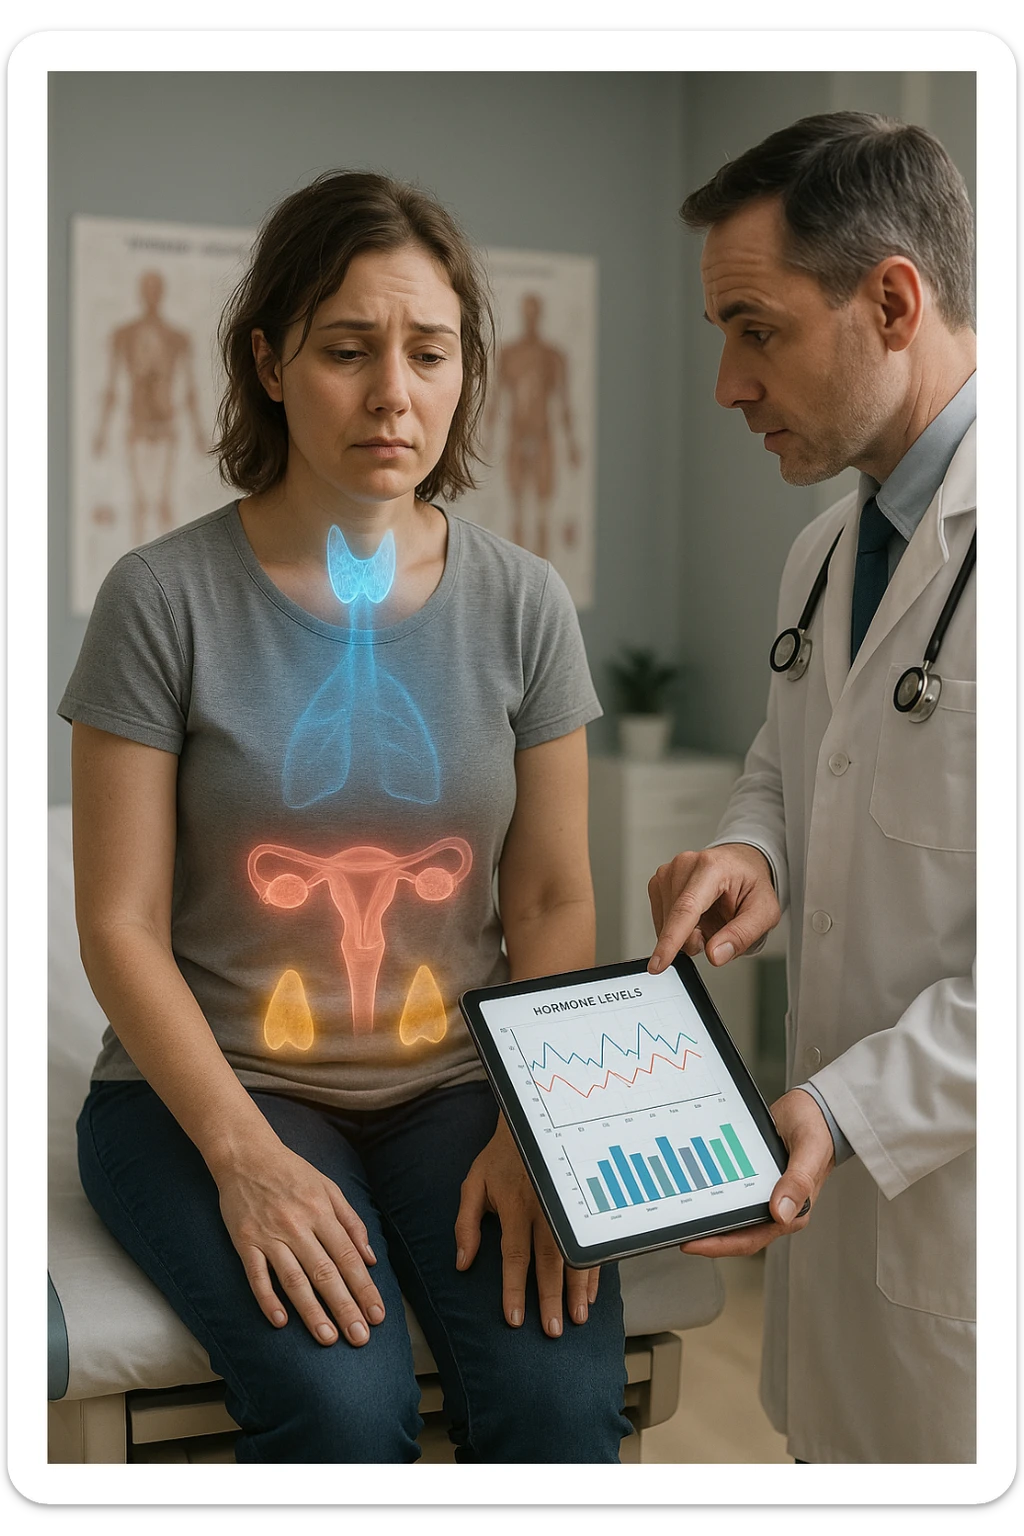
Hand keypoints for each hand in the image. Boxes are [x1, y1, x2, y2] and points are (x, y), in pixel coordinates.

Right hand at [214, 1138, 384, 1346]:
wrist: (246, 1155)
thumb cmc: (293, 1172)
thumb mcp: (329, 1187)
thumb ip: (352, 1222)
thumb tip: (371, 1258)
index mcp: (322, 1212)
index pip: (349, 1258)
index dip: (364, 1288)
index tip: (377, 1315)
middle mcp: (298, 1226)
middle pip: (326, 1273)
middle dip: (345, 1307)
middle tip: (360, 1338)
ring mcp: (270, 1236)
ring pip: (294, 1279)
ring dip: (312, 1311)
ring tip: (327, 1338)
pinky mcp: (244, 1242)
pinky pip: (256, 1275)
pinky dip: (268, 1299)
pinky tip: (280, 1321)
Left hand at [455, 1115, 598, 1337]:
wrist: (534, 1122)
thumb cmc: (500, 1158)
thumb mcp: (474, 1184)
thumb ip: (466, 1224)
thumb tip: (462, 1264)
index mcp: (515, 1206)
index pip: (514, 1255)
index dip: (514, 1289)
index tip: (514, 1319)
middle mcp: (544, 1208)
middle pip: (549, 1260)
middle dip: (550, 1298)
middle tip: (552, 1330)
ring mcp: (567, 1206)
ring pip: (574, 1253)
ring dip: (576, 1289)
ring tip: (576, 1318)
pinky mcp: (582, 1204)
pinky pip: (589, 1240)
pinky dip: (591, 1269)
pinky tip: (589, 1293)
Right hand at [648, 842, 779, 973]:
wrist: (741, 866)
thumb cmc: (751, 885)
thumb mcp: (764, 913)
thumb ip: (742, 936)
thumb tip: (715, 955)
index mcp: (712, 868)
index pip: (686, 909)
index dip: (672, 940)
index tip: (659, 964)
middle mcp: (685, 865)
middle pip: (676, 923)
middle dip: (694, 940)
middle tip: (719, 930)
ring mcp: (668, 872)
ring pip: (666, 924)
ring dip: (686, 933)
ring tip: (708, 917)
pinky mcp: (658, 881)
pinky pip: (662, 920)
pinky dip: (678, 927)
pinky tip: (694, 916)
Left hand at [677, 1089, 835, 1256]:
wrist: (816, 1110)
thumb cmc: (817, 1130)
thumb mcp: (809, 1150)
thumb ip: (797, 1181)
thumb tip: (780, 1213)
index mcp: (794, 1211)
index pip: (752, 1238)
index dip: (721, 1245)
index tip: (694, 1243)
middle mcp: (779, 1208)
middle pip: (739, 1233)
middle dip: (708, 1237)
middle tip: (678, 1232)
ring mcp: (767, 1195)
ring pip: (735, 1216)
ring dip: (711, 1218)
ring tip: (683, 1216)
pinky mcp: (758, 1181)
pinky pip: (735, 1194)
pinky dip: (717, 1195)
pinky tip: (699, 1191)